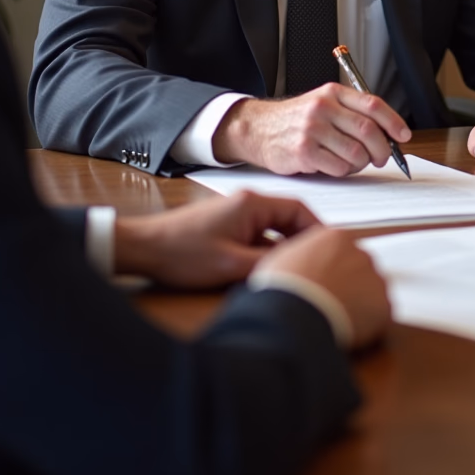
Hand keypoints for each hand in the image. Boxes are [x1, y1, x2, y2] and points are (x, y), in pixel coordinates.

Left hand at [114, 191, 319, 288]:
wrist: (144, 248)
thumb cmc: (181, 253)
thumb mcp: (231, 265)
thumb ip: (269, 263)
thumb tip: (298, 266)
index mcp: (252, 203)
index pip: (300, 209)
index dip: (318, 230)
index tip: (330, 248)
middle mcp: (247, 203)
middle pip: (289, 218)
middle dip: (304, 240)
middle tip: (317, 262)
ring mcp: (236, 214)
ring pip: (273, 230)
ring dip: (284, 248)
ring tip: (294, 270)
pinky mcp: (227, 227)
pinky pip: (258, 236)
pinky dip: (267, 251)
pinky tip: (267, 271)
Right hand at [212, 86, 409, 176]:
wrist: (258, 128)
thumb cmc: (296, 120)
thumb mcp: (322, 103)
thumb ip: (351, 113)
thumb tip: (388, 134)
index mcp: (333, 93)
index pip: (373, 105)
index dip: (394, 122)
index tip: (403, 135)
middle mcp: (323, 108)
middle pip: (369, 131)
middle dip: (383, 149)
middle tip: (382, 158)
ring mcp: (312, 130)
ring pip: (356, 153)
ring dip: (362, 163)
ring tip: (354, 162)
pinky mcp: (303, 152)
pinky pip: (339, 168)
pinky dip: (344, 171)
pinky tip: (334, 166)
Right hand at [252, 226, 390, 348]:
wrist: (296, 317)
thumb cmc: (284, 290)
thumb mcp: (282, 259)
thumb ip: (302, 254)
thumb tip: (301, 263)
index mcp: (336, 238)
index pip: (340, 250)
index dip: (329, 270)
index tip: (322, 285)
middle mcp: (361, 254)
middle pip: (358, 269)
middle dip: (347, 285)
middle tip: (328, 304)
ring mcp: (376, 279)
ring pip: (370, 291)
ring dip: (359, 303)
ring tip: (336, 320)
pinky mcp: (384, 306)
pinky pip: (378, 315)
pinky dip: (368, 324)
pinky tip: (348, 332)